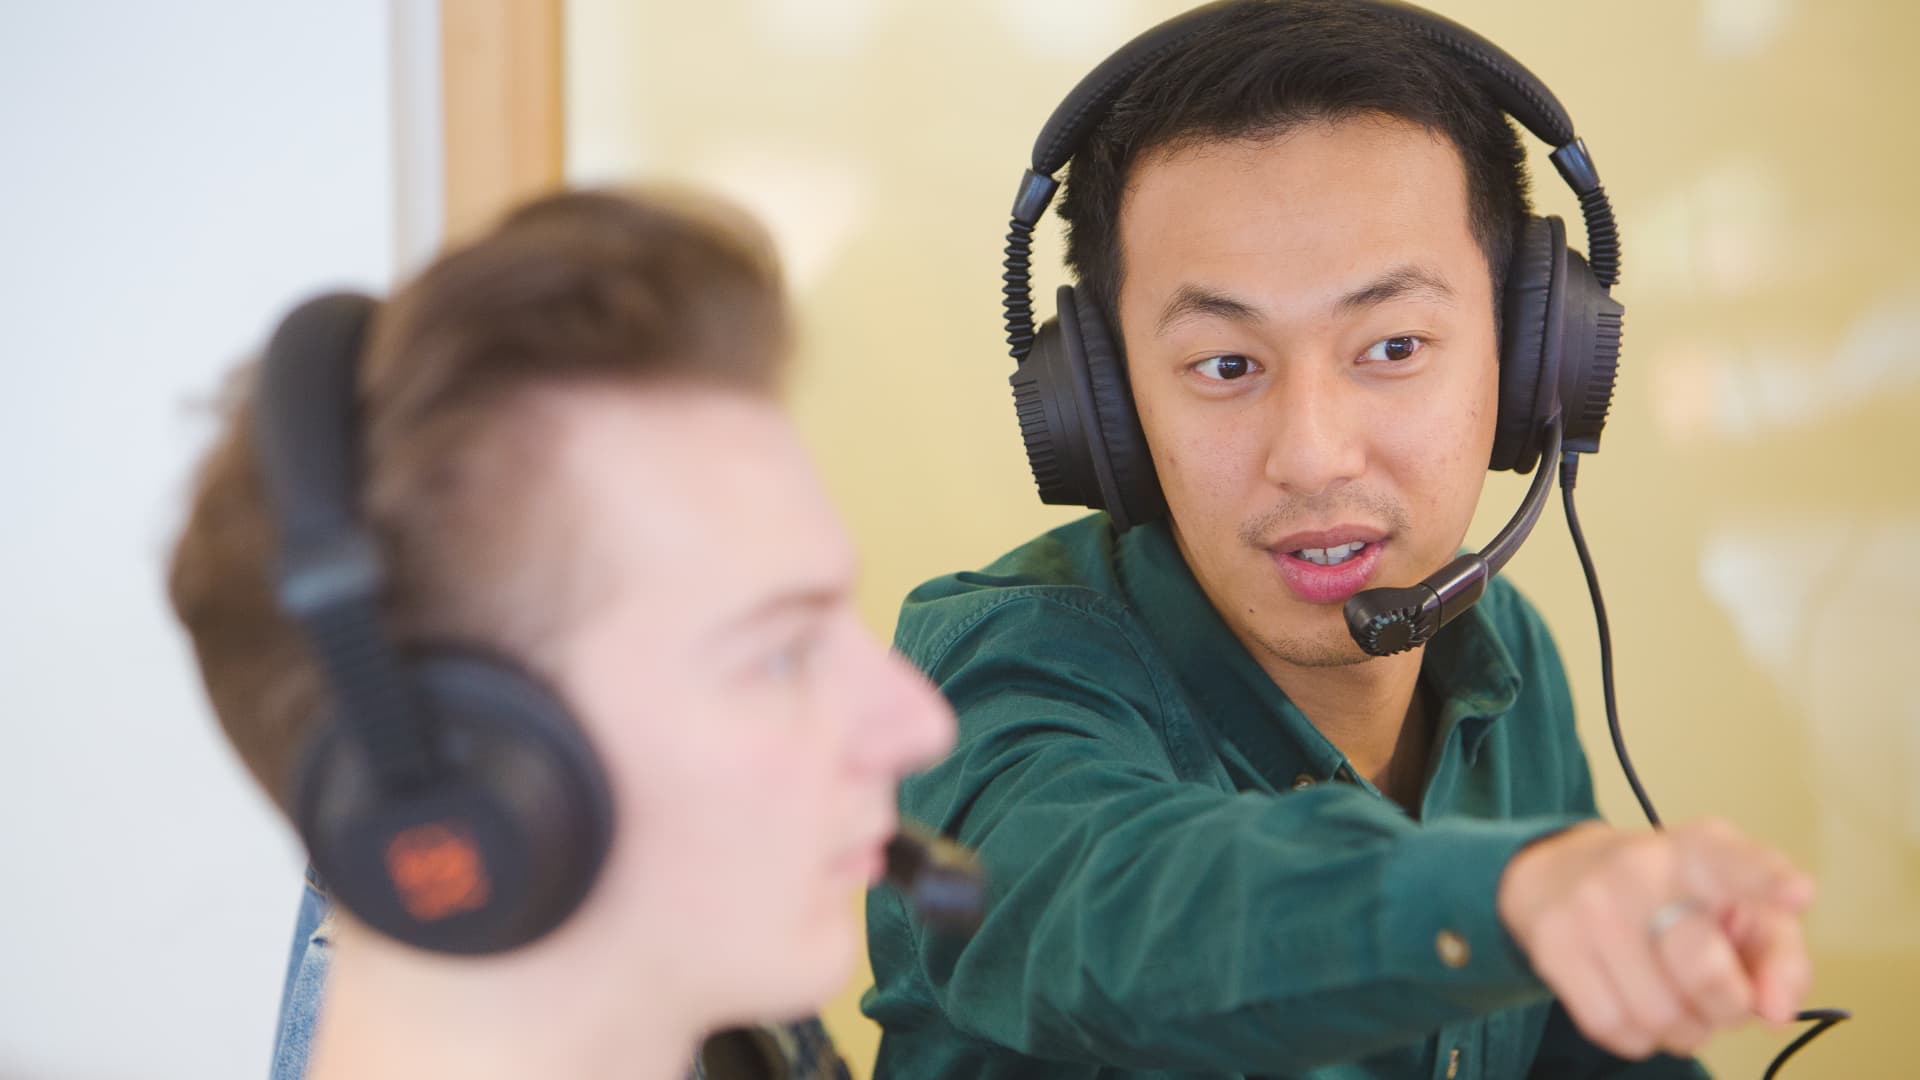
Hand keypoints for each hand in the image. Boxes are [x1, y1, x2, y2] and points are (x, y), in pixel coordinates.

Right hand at [1497, 818, 1814, 1059]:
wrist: (1557, 871)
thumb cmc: (1668, 897)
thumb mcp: (1734, 905)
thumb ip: (1776, 954)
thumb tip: (1775, 1011)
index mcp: (1700, 851)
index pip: (1735, 863)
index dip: (1768, 881)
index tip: (1798, 894)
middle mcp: (1642, 869)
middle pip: (1705, 971)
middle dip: (1726, 1007)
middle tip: (1723, 1001)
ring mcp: (1591, 906)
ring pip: (1660, 1015)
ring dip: (1681, 1029)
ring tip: (1674, 999)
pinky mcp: (1554, 944)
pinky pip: (1613, 1027)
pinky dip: (1636, 1035)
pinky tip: (1634, 1001)